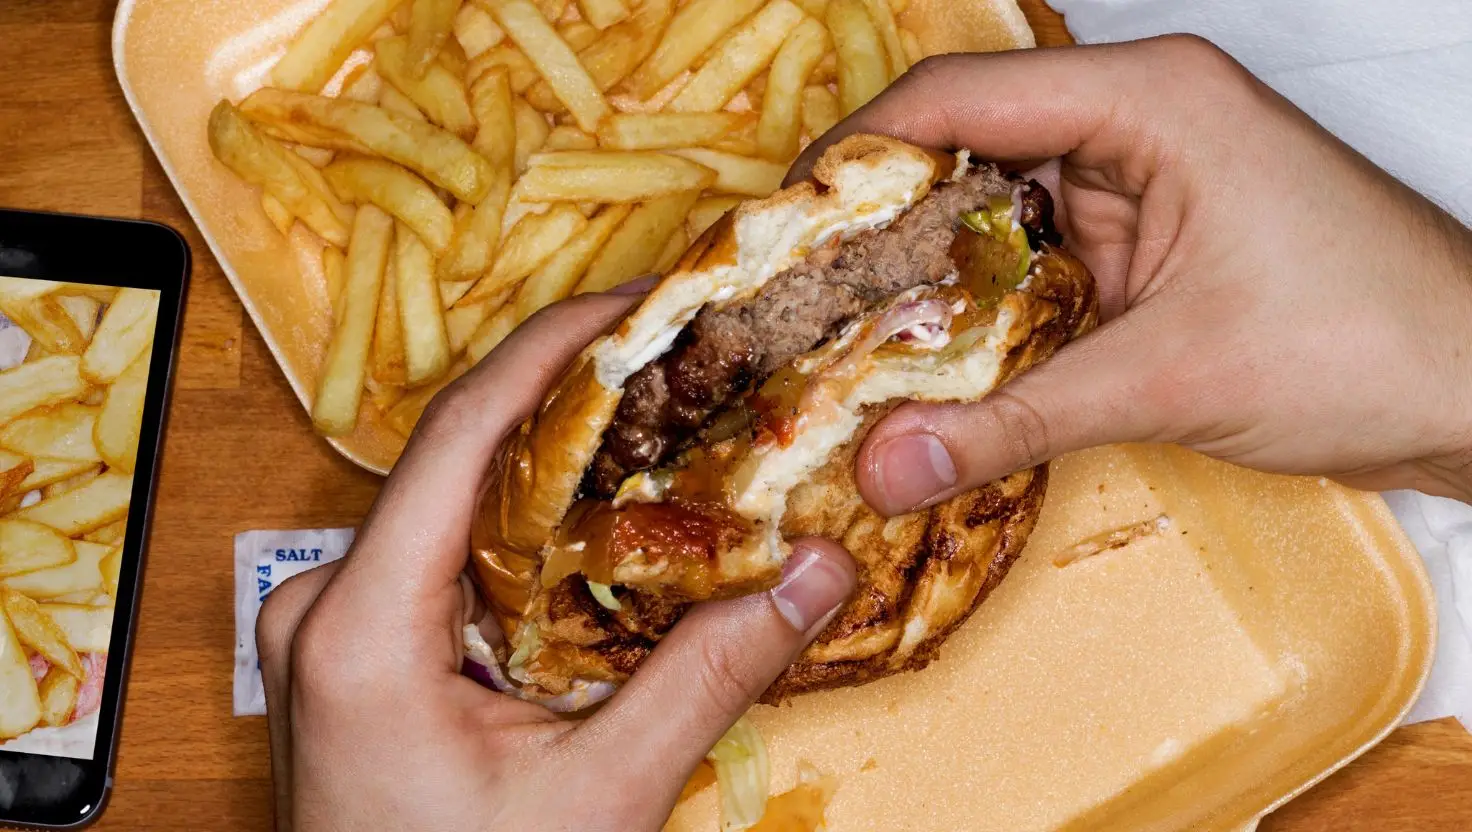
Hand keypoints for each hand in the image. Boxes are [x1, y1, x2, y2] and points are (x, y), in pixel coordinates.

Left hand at [255, 290, 855, 830]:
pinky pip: (443, 554)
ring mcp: (331, 627)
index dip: (551, 351)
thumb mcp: (598, 797)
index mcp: (359, 627)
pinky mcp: (354, 650)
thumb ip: (707, 678)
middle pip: (458, 458)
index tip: (634, 303)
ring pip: (454, 505)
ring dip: (552, 467)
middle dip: (569, 402)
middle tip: (673, 361)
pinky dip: (525, 528)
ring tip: (654, 427)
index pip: (460, 436)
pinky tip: (599, 522)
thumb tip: (812, 575)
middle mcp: (324, 605)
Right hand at [792, 35, 1471, 510]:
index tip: (782, 227)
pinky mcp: (1148, 240)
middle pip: (964, 147)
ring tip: (840, 334)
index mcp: (1147, 100)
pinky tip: (931, 360)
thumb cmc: (1371, 342)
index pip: (959, 99)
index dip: (856, 156)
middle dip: (877, 221)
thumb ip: (1015, 419)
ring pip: (994, 208)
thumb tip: (886, 464)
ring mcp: (1142, 181)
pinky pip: (1034, 257)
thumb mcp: (1170, 378)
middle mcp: (1136, 121)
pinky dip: (982, 306)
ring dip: (926, 272)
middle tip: (794, 296)